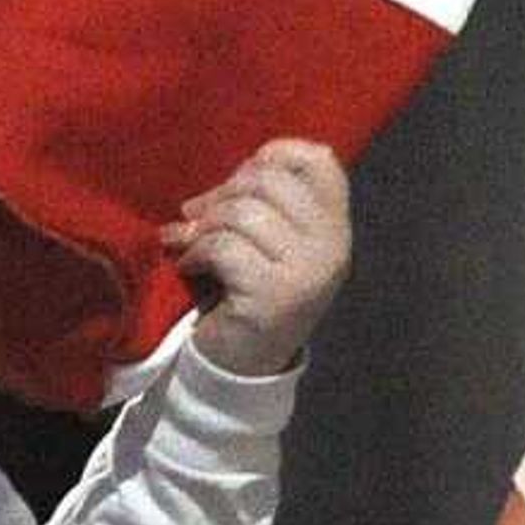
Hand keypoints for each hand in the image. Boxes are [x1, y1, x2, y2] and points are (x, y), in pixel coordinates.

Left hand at [166, 138, 349, 375]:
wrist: (242, 370)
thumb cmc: (249, 295)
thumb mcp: (268, 243)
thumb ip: (263, 203)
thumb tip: (226, 178)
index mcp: (335, 227)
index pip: (320, 160)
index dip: (274, 154)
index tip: (239, 178)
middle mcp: (332, 247)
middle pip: (270, 181)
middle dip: (223, 192)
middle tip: (196, 214)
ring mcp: (308, 272)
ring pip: (244, 212)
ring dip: (204, 225)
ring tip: (189, 243)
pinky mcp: (275, 295)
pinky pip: (225, 247)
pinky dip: (196, 252)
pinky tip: (189, 266)